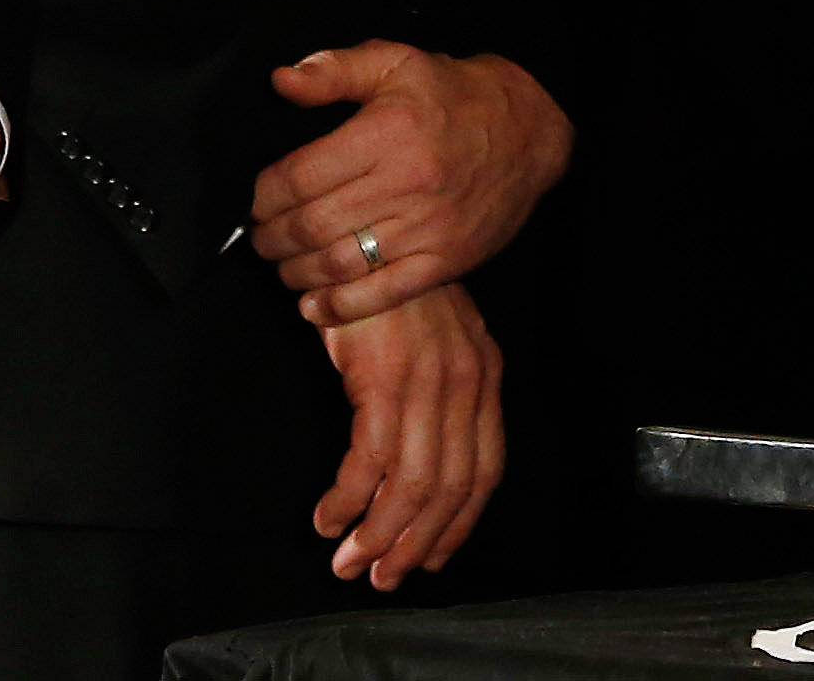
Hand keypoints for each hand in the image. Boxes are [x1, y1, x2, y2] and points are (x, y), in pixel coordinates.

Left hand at [255, 43, 572, 325]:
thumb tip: (281, 82)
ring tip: (283, 267)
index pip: (301, 176)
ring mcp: (428, 228)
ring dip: (297, 274)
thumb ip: (333, 70)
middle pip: (313, 226)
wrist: (528, 130)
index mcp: (387, 133)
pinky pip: (385, 293)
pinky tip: (315, 307)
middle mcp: (406, 183)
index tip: (256, 201)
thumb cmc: (454, 95)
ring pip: (341, 264)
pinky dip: (342, 307)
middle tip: (260, 239)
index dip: (265, 196)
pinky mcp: (447, 260)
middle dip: (272, 239)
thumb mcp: (394, 63)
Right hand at [312, 281, 505, 590]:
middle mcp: (465, 385)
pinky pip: (368, 463)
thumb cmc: (392, 291)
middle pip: (450, 490)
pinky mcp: (382, 380)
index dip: (458, 526)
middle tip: (380, 576)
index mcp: (484, 376)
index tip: (431, 559)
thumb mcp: (436, 340)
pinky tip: (327, 514)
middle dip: (413, 545)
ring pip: (411, 486)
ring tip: (348, 559)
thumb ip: (443, 393)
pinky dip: (347, 500)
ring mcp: (427, 384)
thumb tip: (423, 464)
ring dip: (377, 534)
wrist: (361, 237)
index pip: (485, 471)